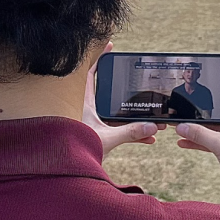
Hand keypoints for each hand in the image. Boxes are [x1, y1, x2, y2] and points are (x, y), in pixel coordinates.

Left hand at [84, 41, 166, 158]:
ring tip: (153, 121)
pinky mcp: (98, 136)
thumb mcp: (107, 140)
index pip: (90, 74)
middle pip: (107, 91)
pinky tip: (148, 139)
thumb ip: (131, 133)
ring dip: (135, 117)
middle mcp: (88, 111)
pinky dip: (133, 133)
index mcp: (85, 104)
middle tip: (140, 81)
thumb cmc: (77, 153)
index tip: (110, 46)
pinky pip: (119, 130)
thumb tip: (152, 126)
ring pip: (117, 114)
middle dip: (126, 89)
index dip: (99, 58)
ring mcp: (93, 123)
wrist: (67, 173)